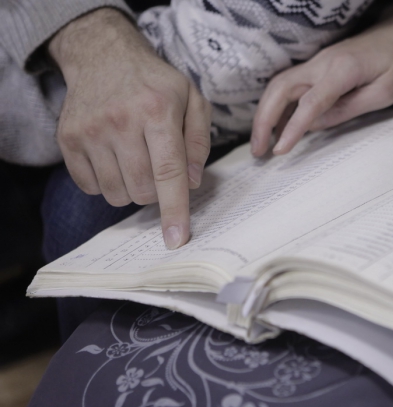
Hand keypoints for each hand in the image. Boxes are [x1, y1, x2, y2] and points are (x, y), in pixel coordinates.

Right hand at [49, 8, 210, 248]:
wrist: (103, 56)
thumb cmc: (156, 84)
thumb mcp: (192, 99)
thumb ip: (199, 141)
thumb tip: (192, 181)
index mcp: (157, 110)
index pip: (168, 171)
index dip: (174, 209)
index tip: (177, 240)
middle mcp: (120, 121)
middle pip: (142, 190)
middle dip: (156, 192)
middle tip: (158, 168)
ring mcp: (90, 131)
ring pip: (116, 194)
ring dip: (132, 190)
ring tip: (136, 161)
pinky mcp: (68, 140)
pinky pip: (91, 187)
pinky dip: (107, 184)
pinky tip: (114, 159)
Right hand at [251, 0, 392, 155]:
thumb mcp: (385, 93)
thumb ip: (349, 109)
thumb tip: (315, 125)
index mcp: (343, 69)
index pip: (310, 103)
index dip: (292, 128)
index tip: (279, 151)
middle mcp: (323, 62)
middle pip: (280, 89)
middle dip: (263, 121)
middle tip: (257, 152)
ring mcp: (318, 62)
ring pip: (278, 86)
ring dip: (265, 114)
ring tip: (261, 144)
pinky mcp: (319, 66)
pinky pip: (289, 86)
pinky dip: (277, 106)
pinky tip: (277, 127)